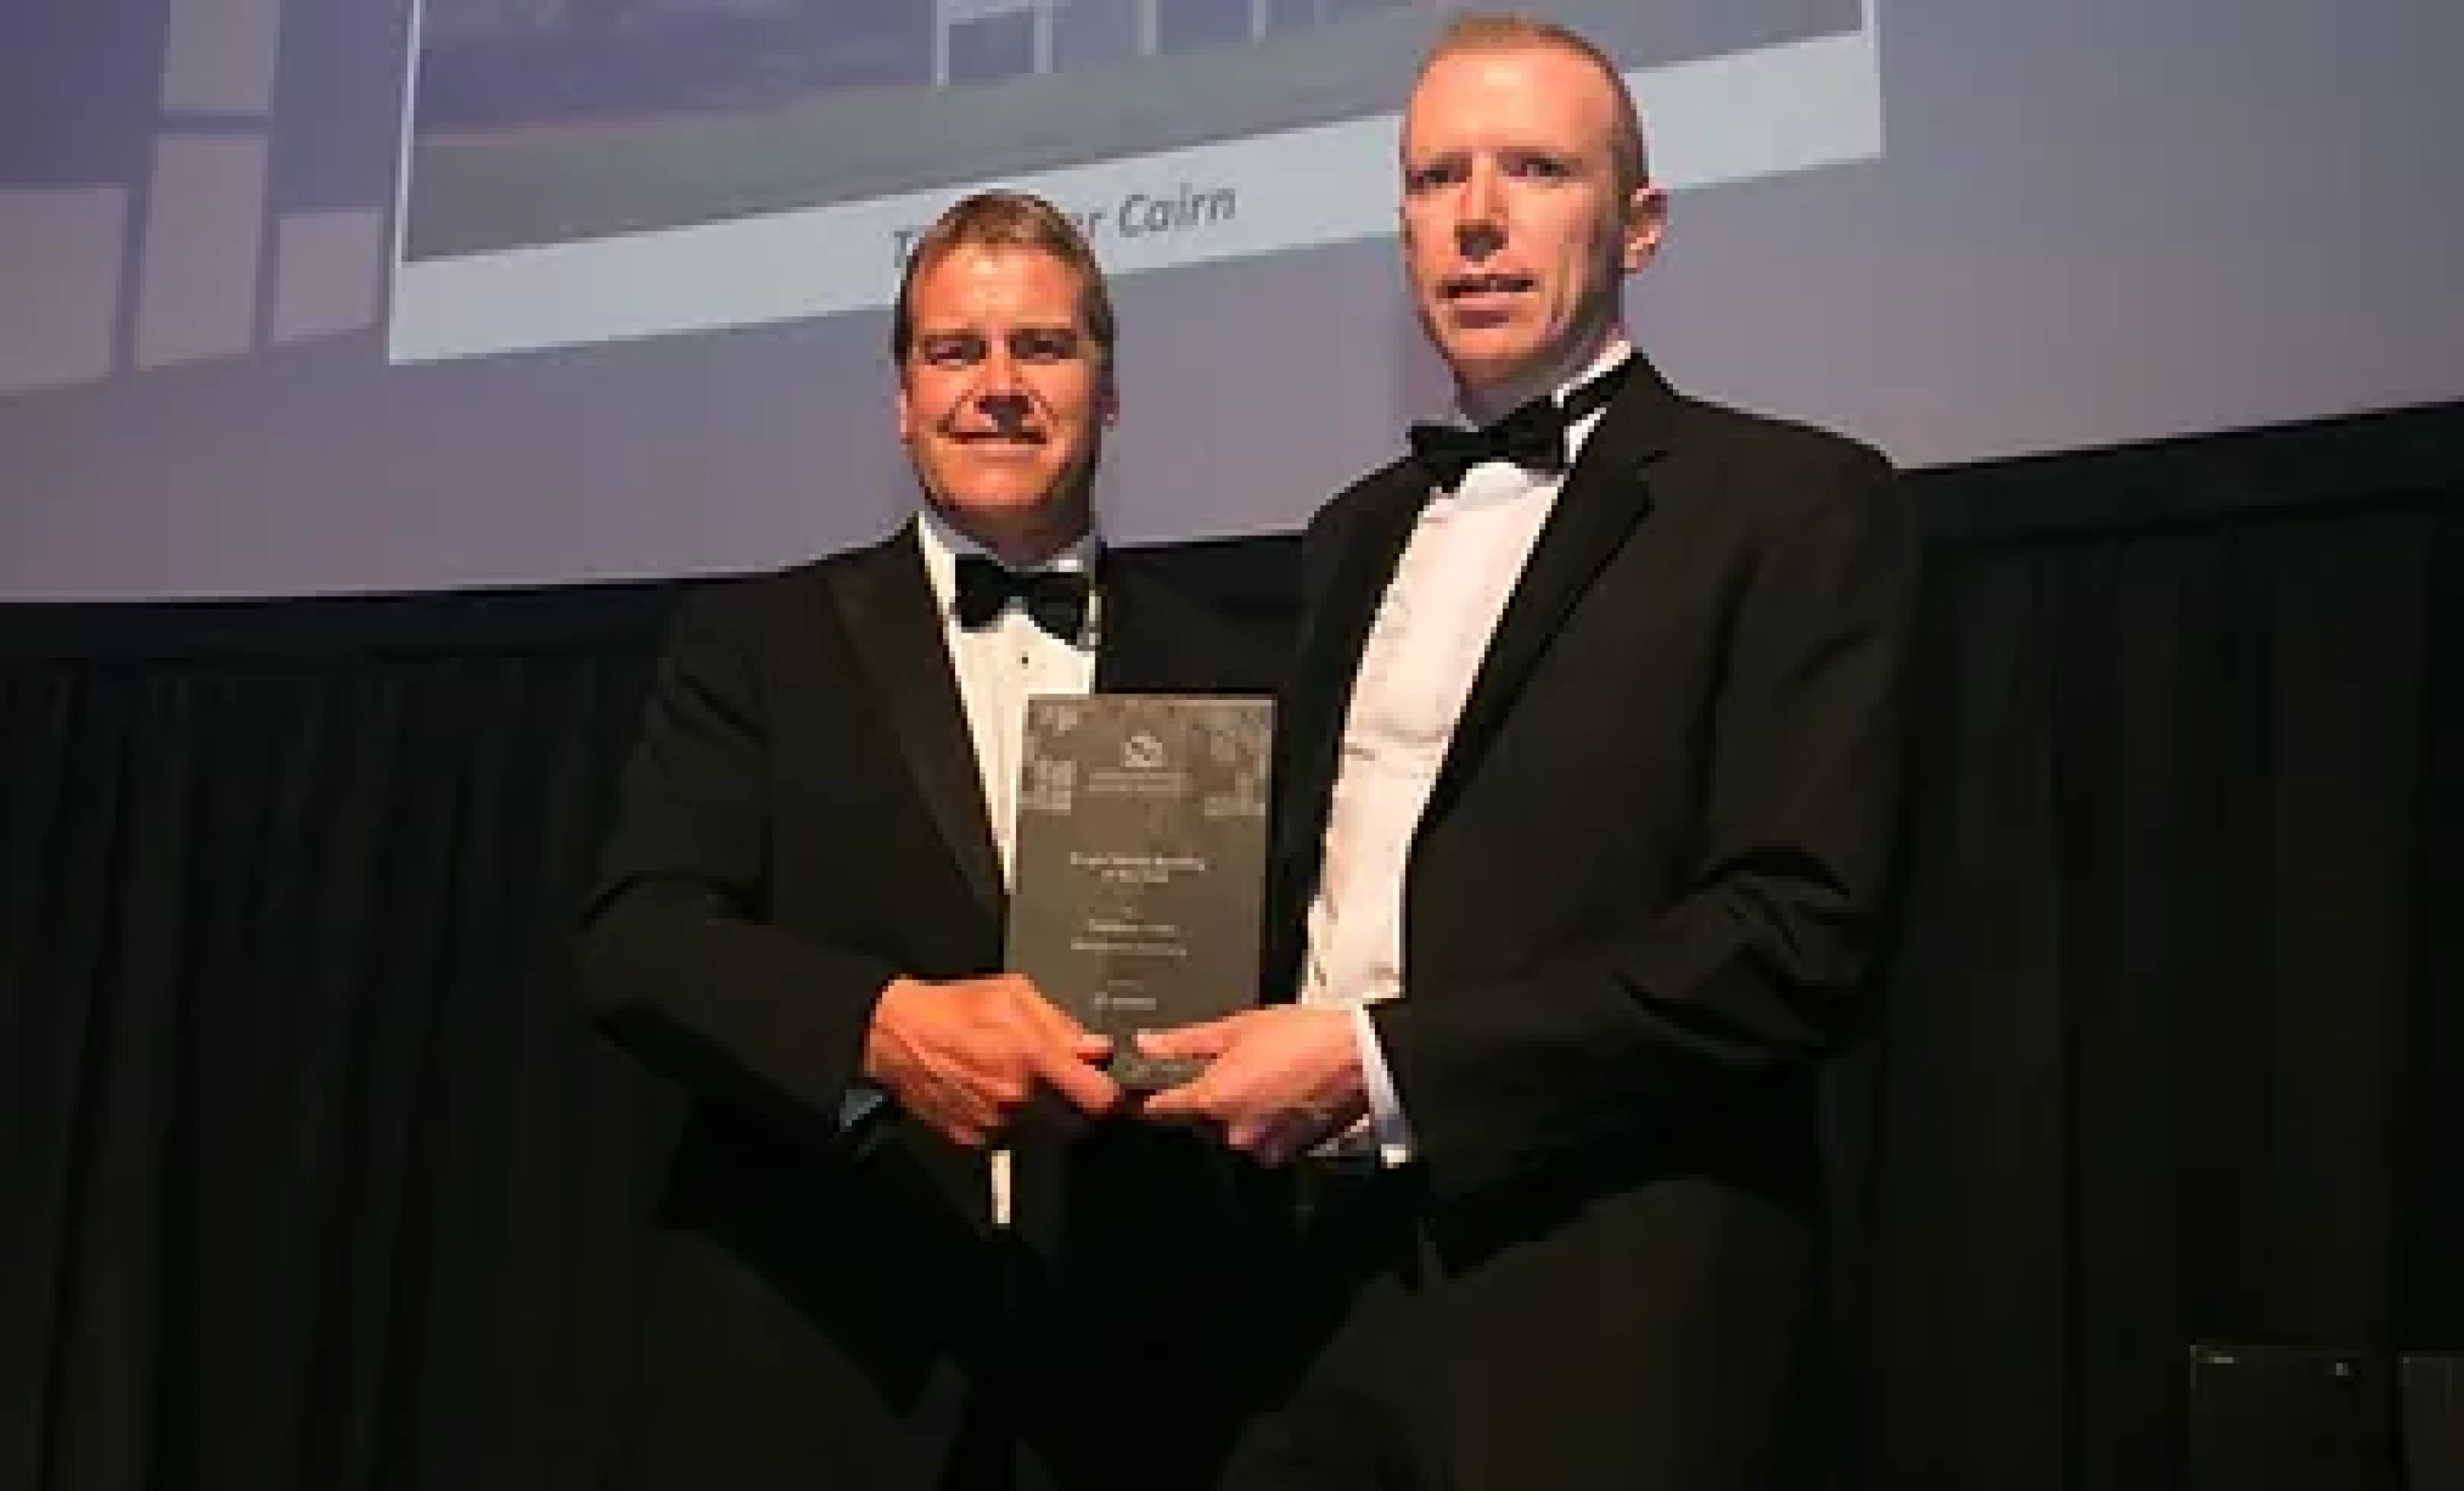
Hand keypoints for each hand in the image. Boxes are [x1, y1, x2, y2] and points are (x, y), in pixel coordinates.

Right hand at [863, 974, 1119, 1148]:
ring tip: (1015, 1080)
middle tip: (1062, 1083)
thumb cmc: (950, 1009)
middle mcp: (1015, 1097)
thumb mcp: (1012, 994)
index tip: (1112, 1090)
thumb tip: (1095, 1048)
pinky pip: (1008, 1137)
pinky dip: (1010, 1121)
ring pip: (1041, 1131)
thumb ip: (1061, 1023)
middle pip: (1073, 1121)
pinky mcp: (972, 1139)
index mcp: (1030, 1056)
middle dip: (1075, 1105)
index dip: (1111, 1095)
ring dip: (1041, 1113)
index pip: (1097, 1098)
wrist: (895, 1037)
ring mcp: (993, 1123)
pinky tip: (992, 1093)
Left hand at [1135, 1007, 1366, 1166]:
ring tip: (1261, 1081)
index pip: (1158, 1108)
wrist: (1360, 1057)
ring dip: (1233, 1112)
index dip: (1149, 1096)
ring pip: (1227, 1133)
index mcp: (1212, 1099)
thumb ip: (1183, 1042)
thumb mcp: (1236, 1028)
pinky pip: (1256, 1143)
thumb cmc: (1307, 1037)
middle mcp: (1231, 1132)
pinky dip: (1260, 1125)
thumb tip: (1147, 1044)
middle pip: (1195, 1121)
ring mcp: (1258, 1149)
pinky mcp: (1282, 1156)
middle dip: (1204, 1099)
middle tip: (1229, 1070)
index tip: (1147, 1089)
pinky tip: (1277, 1099)